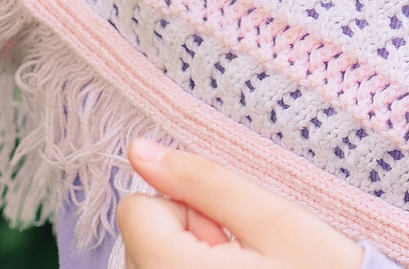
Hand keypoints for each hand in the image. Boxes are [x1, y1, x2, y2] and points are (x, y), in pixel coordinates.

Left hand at [117, 139, 363, 268]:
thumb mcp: (273, 218)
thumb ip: (203, 181)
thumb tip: (140, 150)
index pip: (135, 208)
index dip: (185, 205)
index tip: (226, 226)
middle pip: (141, 238)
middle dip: (188, 234)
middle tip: (243, 255)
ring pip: (151, 262)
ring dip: (190, 259)